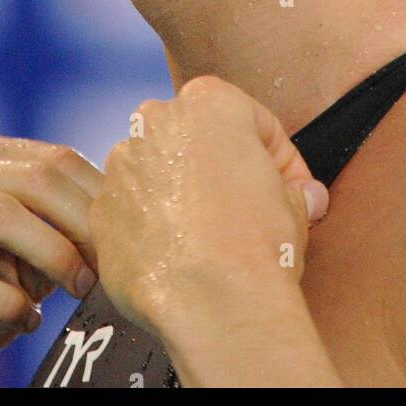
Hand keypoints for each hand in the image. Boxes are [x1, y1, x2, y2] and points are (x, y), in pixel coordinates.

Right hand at [0, 130, 103, 386]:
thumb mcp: (21, 255)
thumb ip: (56, 227)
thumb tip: (116, 219)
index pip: (53, 159)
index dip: (97, 199)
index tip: (126, 238)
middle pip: (32, 177)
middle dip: (82, 223)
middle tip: (106, 268)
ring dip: (52, 254)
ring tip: (77, 288)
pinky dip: (8, 301)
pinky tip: (25, 320)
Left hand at [88, 76, 328, 334]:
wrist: (213, 303)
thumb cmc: (257, 243)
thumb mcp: (295, 204)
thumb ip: (292, 188)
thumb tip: (305, 197)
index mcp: (208, 103)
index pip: (253, 121)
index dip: (280, 159)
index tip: (290, 188)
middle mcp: (156, 123)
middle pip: (198, 139)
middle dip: (221, 168)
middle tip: (248, 209)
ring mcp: (121, 167)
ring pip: (159, 171)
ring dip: (181, 194)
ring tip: (209, 238)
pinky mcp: (100, 212)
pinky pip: (132, 210)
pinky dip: (152, 227)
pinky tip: (178, 255)